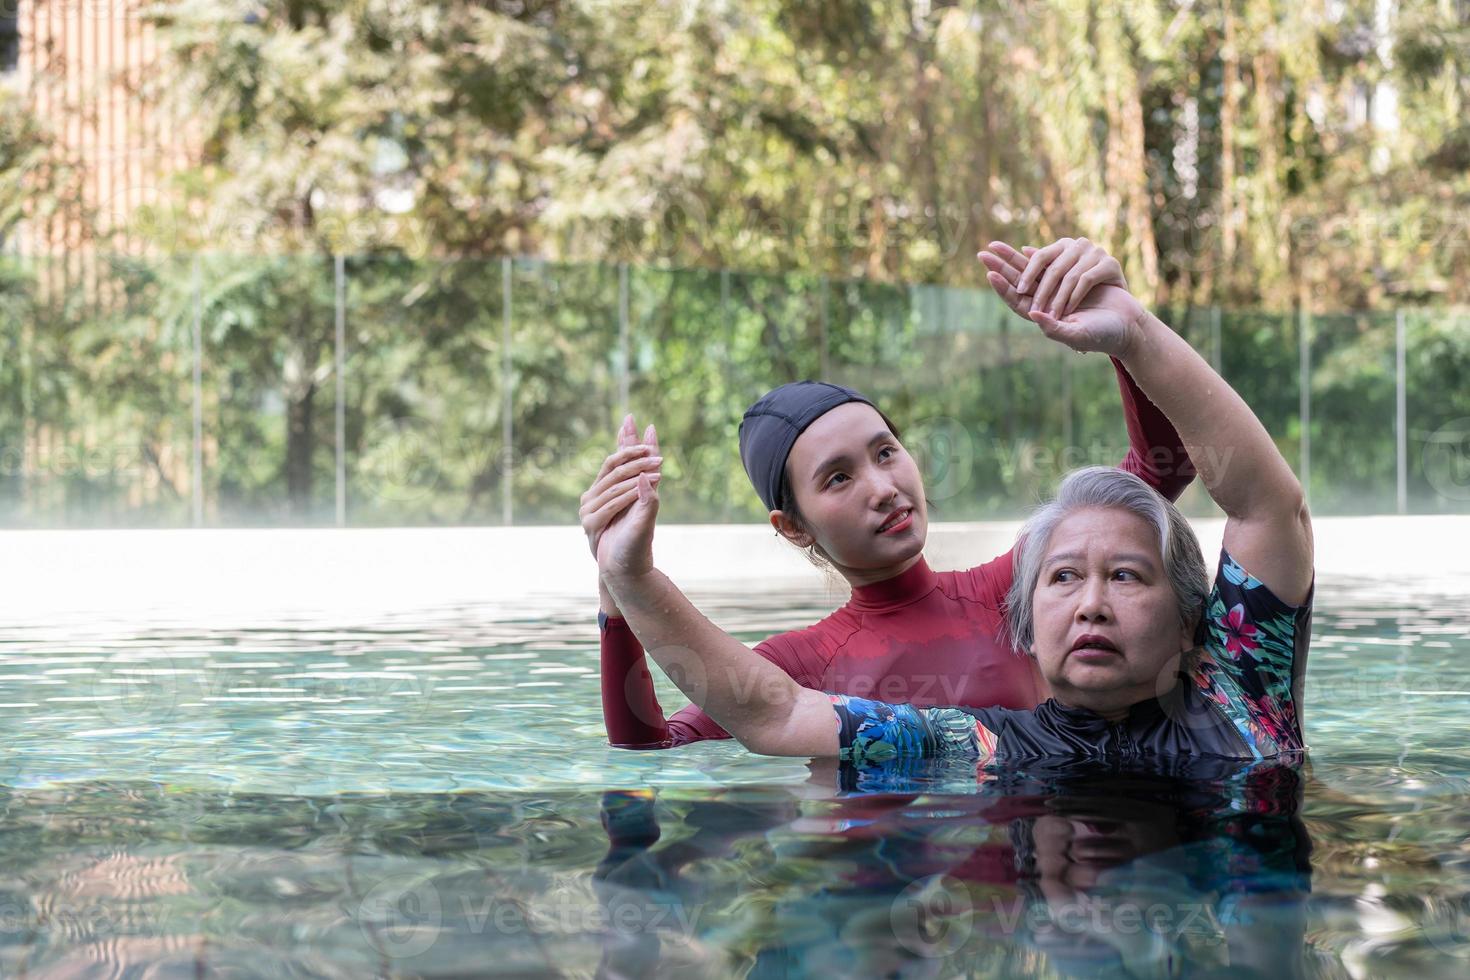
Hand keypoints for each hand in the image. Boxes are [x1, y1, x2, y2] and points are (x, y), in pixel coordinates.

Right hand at [579, 414, 661, 560]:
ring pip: (615, 482)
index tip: (632, 418)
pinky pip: (612, 502)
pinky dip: (628, 494)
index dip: (625, 439)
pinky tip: (642, 486)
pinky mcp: (590, 522)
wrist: (625, 571)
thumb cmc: (636, 543)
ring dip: (637, 473)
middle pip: (615, 466)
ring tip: (659, 467)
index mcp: (609, 489)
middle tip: (654, 448)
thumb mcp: (646, 512)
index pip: (617, 458)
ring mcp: (589, 509)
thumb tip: (649, 467)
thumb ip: (648, 489)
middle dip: (635, 454)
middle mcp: (596, 496)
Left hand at [978, 238, 1145, 357]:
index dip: (1004, 287)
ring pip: (1037, 273)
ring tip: (1001, 251)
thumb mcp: (1077, 335)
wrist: (1130, 328)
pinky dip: (1047, 263)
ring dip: (1021, 266)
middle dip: (1003, 267)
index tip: (989, 273)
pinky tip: (1031, 251)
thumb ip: (1055, 329)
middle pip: (1022, 281)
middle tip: (983, 253)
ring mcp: (1065, 289)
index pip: (1018, 299)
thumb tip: (1032, 314)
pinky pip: (1057, 269)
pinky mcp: (1079, 278)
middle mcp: (1052, 301)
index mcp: (1047, 316)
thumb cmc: (1104, 337)